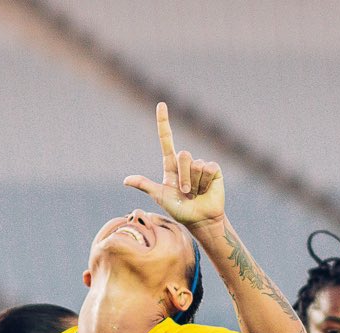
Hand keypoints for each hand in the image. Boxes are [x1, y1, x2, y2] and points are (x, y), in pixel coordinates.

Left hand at [122, 102, 224, 227]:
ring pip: (195, 164)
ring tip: (196, 193)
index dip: (164, 122)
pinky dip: (205, 182)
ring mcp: (200, 165)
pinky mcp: (214, 170)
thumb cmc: (180, 210)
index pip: (166, 140)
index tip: (161, 104)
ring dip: (195, 183)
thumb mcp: (160, 197)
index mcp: (171, 166)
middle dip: (184, 178)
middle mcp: (186, 163)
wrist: (200, 220)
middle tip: (186, 193)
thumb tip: (125, 181)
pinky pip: (208, 168)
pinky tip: (206, 190)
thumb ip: (145, 185)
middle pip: (183, 155)